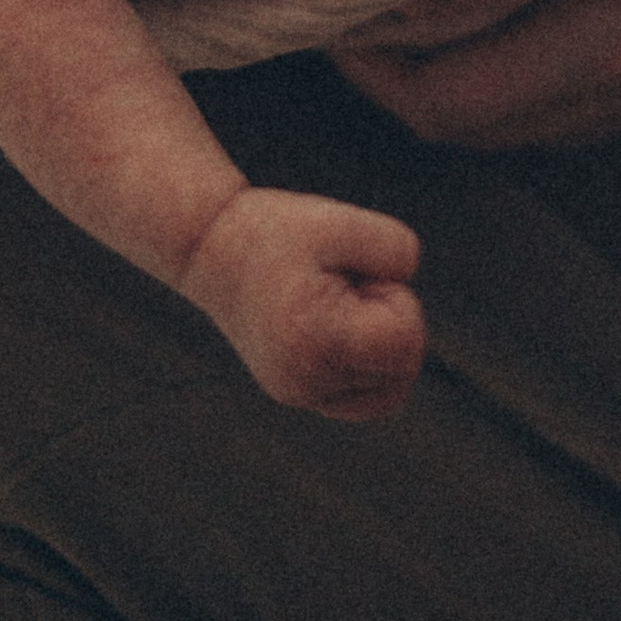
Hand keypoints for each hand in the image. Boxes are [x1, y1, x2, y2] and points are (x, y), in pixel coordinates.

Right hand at [179, 185, 424, 421]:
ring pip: (388, 393)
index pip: (406, 343)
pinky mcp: (295, 395)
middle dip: (390, 323)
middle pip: (401, 370)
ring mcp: (299, 395)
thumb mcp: (341, 220)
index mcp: (317, 341)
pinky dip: (365, 366)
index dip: (398, 299)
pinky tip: (337, 327)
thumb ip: (396, 251)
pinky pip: (362, 400)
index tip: (359, 273)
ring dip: (379, 347)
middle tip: (347, 286)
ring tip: (340, 307)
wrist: (210, 248)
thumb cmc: (278, 230)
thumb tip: (411, 292)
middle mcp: (306, 381)